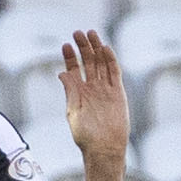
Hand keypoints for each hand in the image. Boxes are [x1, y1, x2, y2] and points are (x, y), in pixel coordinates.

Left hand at [59, 30, 128, 167]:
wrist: (104, 148)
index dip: (70, 57)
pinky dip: (110, 60)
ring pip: (101, 64)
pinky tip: (105, 48)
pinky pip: (114, 73)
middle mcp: (92, 88)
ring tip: (90, 34)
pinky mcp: (118, 93)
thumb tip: (62, 73)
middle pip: (88, 62)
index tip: (65, 45)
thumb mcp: (73, 111)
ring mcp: (105, 89)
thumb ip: (70, 91)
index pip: (74, 70)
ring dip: (96, 49)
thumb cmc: (85, 135)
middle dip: (83, 47)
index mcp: (79, 92)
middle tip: (77, 33)